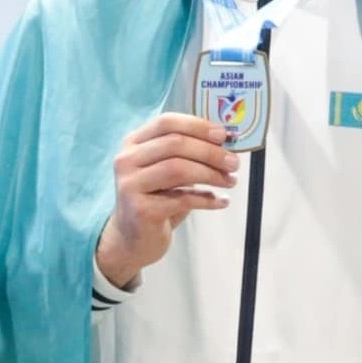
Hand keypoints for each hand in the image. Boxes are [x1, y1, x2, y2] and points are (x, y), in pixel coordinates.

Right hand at [95, 113, 238, 287]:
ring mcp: (130, 185)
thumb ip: (188, 153)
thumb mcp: (169, 170)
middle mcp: (127, 160)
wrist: (134, 239)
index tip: (224, 135)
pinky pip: (182, 199)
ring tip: (230, 181)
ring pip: (178, 169)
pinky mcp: (141, 210)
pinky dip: (207, 199)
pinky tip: (221, 201)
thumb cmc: (157, 200)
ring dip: (211, 174)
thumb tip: (225, 140)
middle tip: (234, 163)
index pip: (166, 122)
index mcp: (134, 143)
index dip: (198, 126)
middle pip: (175, 144)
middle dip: (210, 152)